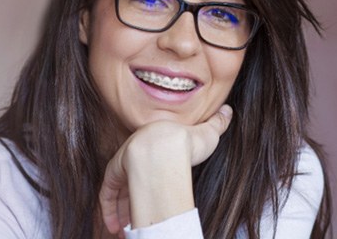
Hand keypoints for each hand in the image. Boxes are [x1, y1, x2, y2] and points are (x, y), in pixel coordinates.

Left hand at [99, 105, 232, 235]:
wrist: (168, 144)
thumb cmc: (188, 141)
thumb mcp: (207, 133)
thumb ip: (217, 123)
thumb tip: (229, 109)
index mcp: (154, 141)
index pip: (148, 161)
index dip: (149, 179)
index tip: (153, 195)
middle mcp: (136, 152)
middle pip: (133, 178)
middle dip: (135, 199)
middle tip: (138, 218)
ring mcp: (124, 163)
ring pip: (119, 190)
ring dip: (121, 211)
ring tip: (125, 231)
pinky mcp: (115, 174)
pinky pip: (107, 194)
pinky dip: (109, 212)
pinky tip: (115, 227)